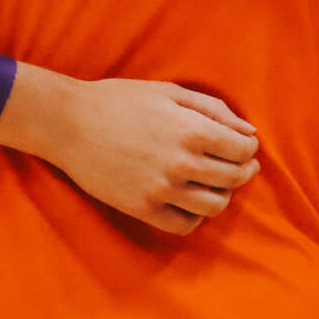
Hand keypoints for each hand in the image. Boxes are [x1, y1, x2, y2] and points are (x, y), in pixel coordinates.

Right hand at [0, 66, 259, 234]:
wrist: (68, 123)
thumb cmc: (119, 100)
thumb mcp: (169, 92)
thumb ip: (214, 110)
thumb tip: (249, 132)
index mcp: (192, 130)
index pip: (243, 150)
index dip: (249, 148)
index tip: (242, 146)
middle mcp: (182, 164)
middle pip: (234, 179)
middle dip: (242, 170)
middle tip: (236, 165)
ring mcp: (162, 190)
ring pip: (215, 206)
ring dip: (221, 195)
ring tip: (211, 183)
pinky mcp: (142, 208)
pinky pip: (185, 225)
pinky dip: (195, 216)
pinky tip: (188, 201)